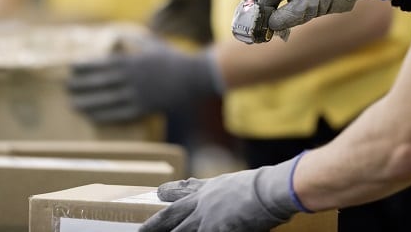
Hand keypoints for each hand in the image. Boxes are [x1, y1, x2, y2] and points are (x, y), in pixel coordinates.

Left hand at [67, 39, 220, 122]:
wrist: (193, 77)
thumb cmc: (170, 58)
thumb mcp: (150, 43)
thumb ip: (131, 39)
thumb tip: (112, 34)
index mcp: (132, 61)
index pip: (101, 64)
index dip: (84, 68)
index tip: (70, 69)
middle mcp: (132, 79)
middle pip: (100, 83)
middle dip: (81, 86)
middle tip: (66, 87)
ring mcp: (138, 95)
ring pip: (106, 100)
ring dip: (88, 102)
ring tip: (73, 104)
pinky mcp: (143, 109)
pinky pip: (119, 114)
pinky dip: (103, 115)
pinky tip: (92, 116)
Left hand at [140, 156, 307, 231]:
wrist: (270, 190)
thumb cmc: (262, 185)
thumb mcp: (237, 182)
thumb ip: (223, 188)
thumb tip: (220, 186)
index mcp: (209, 189)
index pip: (184, 191)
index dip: (170, 192)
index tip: (158, 193)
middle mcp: (203, 204)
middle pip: (171, 216)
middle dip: (154, 225)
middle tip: (140, 231)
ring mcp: (207, 220)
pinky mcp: (218, 231)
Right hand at [258, 0, 392, 31]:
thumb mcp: (316, 4)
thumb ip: (291, 14)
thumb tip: (270, 25)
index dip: (261, 14)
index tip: (259, 33)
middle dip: (262, 13)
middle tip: (259, 34)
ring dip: (271, 13)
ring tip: (270, 32)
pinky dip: (281, 10)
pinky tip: (282, 26)